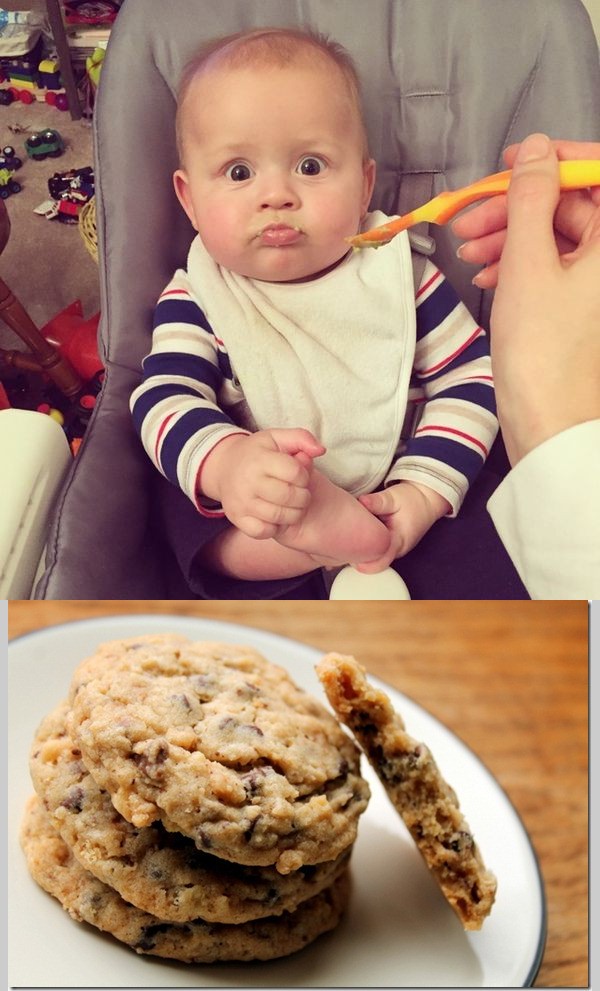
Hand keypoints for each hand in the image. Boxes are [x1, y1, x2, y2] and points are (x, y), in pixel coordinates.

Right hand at [200, 428, 324, 537]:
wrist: (223, 467)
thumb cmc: (258, 453)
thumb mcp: (277, 438)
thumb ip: (302, 438)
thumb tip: (320, 450)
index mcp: (259, 459)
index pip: (295, 472)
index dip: (304, 476)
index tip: (299, 476)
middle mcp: (248, 481)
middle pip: (289, 496)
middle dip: (303, 497)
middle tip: (300, 493)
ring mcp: (241, 502)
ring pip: (280, 516)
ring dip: (294, 514)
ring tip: (293, 506)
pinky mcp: (237, 518)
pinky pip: (263, 532)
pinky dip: (274, 528)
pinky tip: (277, 517)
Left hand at [356, 481, 449, 571]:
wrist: (426, 501)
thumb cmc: (411, 500)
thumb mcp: (394, 497)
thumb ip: (377, 501)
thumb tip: (362, 502)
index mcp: (397, 541)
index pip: (379, 562)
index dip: (362, 562)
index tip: (348, 555)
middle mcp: (397, 550)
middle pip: (373, 563)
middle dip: (357, 558)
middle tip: (341, 545)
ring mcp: (395, 551)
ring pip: (374, 559)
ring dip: (361, 552)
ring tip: (347, 539)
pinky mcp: (391, 547)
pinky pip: (376, 552)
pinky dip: (366, 547)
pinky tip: (357, 536)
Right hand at [470, 133, 599, 463]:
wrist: (549, 424)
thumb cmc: (544, 354)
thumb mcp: (528, 262)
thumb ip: (532, 198)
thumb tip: (536, 151)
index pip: (599, 173)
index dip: (556, 160)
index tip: (515, 164)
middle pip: (571, 205)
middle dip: (517, 206)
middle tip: (472, 219)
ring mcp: (597, 284)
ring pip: (555, 235)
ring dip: (509, 236)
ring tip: (468, 253)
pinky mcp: (581, 305)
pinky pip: (551, 266)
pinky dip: (518, 264)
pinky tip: (487, 276)